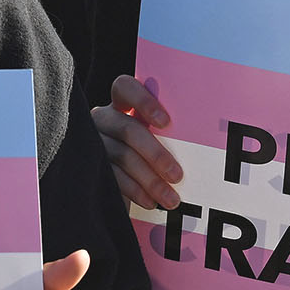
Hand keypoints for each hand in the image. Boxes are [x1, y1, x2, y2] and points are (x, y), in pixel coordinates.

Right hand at [91, 74, 182, 209]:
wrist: (126, 179)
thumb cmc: (150, 152)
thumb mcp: (157, 136)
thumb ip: (168, 132)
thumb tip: (198, 140)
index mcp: (120, 103)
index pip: (124, 87)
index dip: (143, 101)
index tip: (166, 122)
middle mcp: (104, 119)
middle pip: (128, 129)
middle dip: (155, 154)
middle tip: (177, 175)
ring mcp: (95, 142)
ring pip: (122, 156)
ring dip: (150, 179)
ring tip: (171, 198)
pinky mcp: (92, 167)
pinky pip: (113, 177)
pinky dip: (135, 191)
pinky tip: (151, 202)